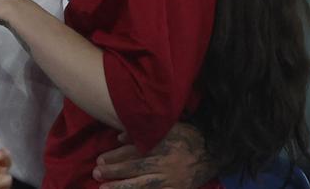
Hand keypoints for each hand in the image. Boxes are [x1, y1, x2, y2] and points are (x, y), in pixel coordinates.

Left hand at [93, 125, 219, 188]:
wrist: (213, 153)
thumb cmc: (188, 137)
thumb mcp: (168, 127)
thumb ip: (143, 131)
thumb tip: (119, 136)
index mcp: (161, 144)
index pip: (133, 151)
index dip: (115, 156)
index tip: (100, 160)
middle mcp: (164, 162)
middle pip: (134, 168)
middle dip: (113, 172)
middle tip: (96, 173)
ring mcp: (169, 179)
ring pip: (141, 185)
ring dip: (121, 188)